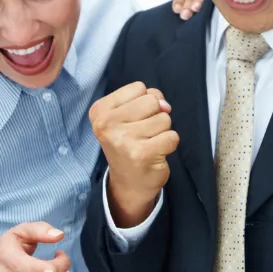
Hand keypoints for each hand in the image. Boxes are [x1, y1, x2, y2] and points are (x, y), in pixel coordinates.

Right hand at [0, 222, 70, 271]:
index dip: (60, 263)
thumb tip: (59, 235)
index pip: (42, 270)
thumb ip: (41, 229)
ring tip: (46, 270)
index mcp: (6, 256)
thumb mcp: (19, 231)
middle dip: (61, 269)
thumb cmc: (4, 249)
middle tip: (57, 261)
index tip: (60, 254)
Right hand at [89, 81, 179, 225]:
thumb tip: (165, 106)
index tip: (133, 120)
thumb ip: (147, 100)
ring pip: (164, 119)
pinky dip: (169, 144)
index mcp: (100, 110)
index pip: (139, 88)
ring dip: (162, 131)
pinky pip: (172, 136)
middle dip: (155, 116)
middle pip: (152, 101)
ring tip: (148, 143)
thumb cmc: (130, 143)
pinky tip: (155, 153)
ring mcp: (123, 139)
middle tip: (143, 133)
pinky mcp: (142, 154)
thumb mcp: (127, 116)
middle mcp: (107, 124)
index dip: (144, 102)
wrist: (128, 184)